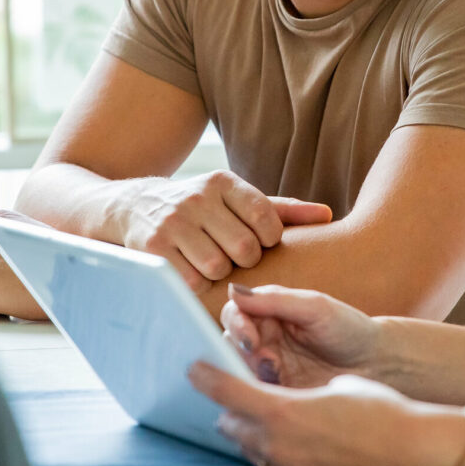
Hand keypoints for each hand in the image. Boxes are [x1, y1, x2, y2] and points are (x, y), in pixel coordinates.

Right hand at [118, 170, 330, 290]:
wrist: (136, 204)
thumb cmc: (204, 208)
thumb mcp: (238, 201)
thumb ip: (283, 210)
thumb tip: (327, 215)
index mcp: (224, 182)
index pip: (266, 218)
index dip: (269, 239)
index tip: (260, 242)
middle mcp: (197, 198)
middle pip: (244, 248)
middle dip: (245, 260)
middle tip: (236, 257)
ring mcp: (173, 222)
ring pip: (217, 267)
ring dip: (219, 274)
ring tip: (213, 263)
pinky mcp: (153, 246)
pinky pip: (190, 280)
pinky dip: (196, 283)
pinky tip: (192, 271)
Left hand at [188, 364, 464, 465]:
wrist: (416, 453)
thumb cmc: (384, 410)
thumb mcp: (337, 387)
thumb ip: (301, 395)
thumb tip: (290, 405)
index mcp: (283, 412)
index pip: (227, 392)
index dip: (206, 378)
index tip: (193, 369)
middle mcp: (279, 447)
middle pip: (232, 426)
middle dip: (233, 411)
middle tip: (239, 398)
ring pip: (253, 453)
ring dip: (255, 438)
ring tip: (272, 425)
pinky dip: (280, 459)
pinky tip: (299, 450)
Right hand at [220, 283, 381, 386]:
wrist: (378, 364)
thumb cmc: (349, 329)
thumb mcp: (315, 308)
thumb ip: (275, 300)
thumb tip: (233, 290)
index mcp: (269, 313)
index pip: (236, 314)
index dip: (237, 325)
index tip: (250, 340)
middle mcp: (264, 338)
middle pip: (229, 343)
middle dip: (241, 353)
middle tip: (267, 362)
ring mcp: (269, 366)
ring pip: (238, 369)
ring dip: (249, 373)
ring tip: (277, 375)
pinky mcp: (277, 392)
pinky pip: (255, 393)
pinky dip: (259, 393)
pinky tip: (277, 393)